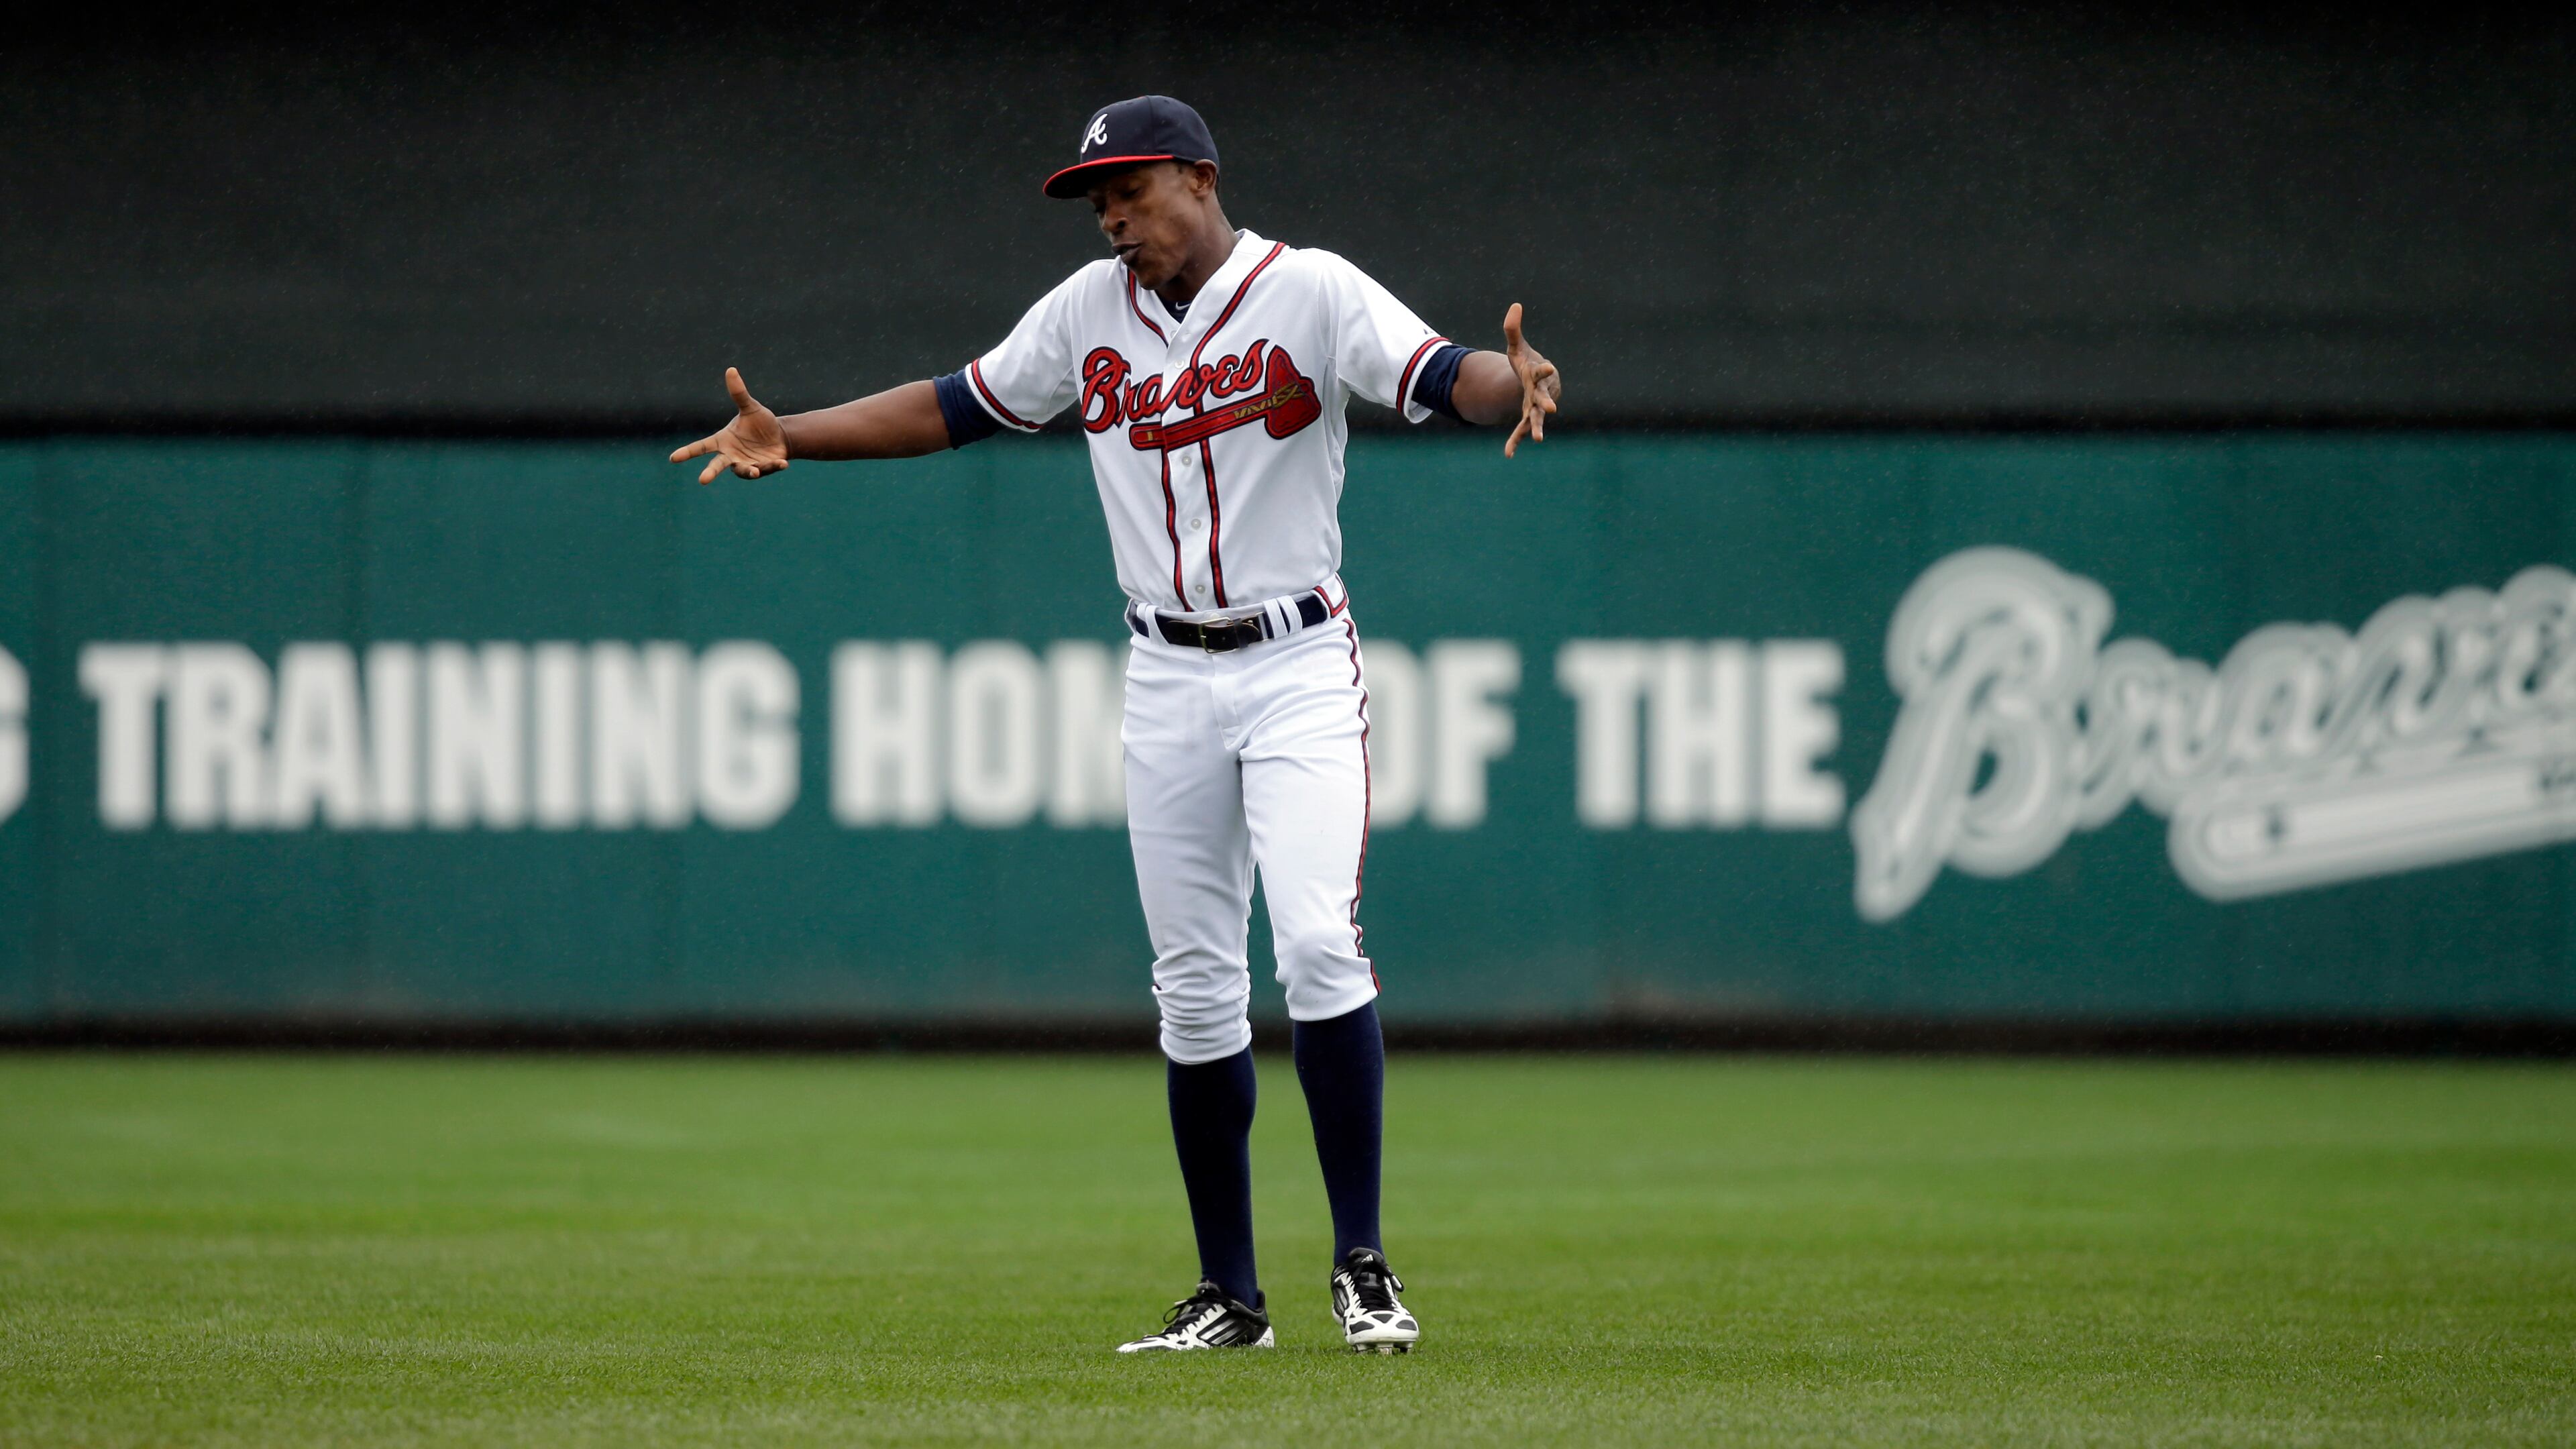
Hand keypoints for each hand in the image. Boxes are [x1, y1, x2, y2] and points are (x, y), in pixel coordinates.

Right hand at [670, 367, 789, 483]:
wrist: (780, 436)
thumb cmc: (760, 423)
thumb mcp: (751, 407)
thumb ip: (739, 393)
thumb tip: (731, 370)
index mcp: (723, 440)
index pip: (702, 446)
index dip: (687, 452)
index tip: (673, 458)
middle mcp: (731, 455)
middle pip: (717, 465)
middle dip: (710, 472)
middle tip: (702, 480)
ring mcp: (746, 464)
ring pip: (743, 471)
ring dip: (749, 470)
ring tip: (755, 470)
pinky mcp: (762, 469)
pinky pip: (766, 469)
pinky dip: (773, 466)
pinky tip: (783, 463)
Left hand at [1501, 303, 1559, 457]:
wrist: (1535, 382)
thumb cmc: (1526, 363)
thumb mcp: (1517, 347)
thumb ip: (1513, 329)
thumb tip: (1515, 305)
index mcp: (1538, 374)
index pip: (1542, 371)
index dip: (1545, 369)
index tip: (1550, 367)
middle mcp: (1540, 392)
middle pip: (1543, 398)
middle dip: (1547, 403)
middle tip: (1552, 409)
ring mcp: (1534, 406)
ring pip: (1536, 418)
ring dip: (1536, 427)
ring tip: (1538, 439)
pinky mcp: (1527, 416)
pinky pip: (1521, 429)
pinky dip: (1515, 441)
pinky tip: (1508, 454)